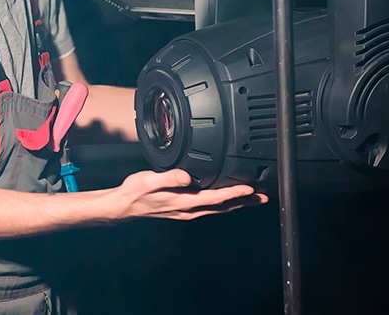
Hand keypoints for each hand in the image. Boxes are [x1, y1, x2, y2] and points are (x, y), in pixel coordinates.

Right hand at [114, 169, 267, 220]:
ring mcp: (187, 212)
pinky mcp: (184, 210)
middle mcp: (189, 209)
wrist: (124, 205)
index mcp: (184, 202)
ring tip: (253, 198)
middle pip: (223, 207)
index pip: (216, 198)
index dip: (234, 193)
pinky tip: (228, 200)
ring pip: (219, 209)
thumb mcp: (148, 180)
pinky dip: (224, 204)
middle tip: (263, 196)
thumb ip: (169, 177)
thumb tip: (187, 176)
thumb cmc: (135, 192)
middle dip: (244, 202)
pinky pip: (210, 208)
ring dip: (237, 204)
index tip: (250, 188)